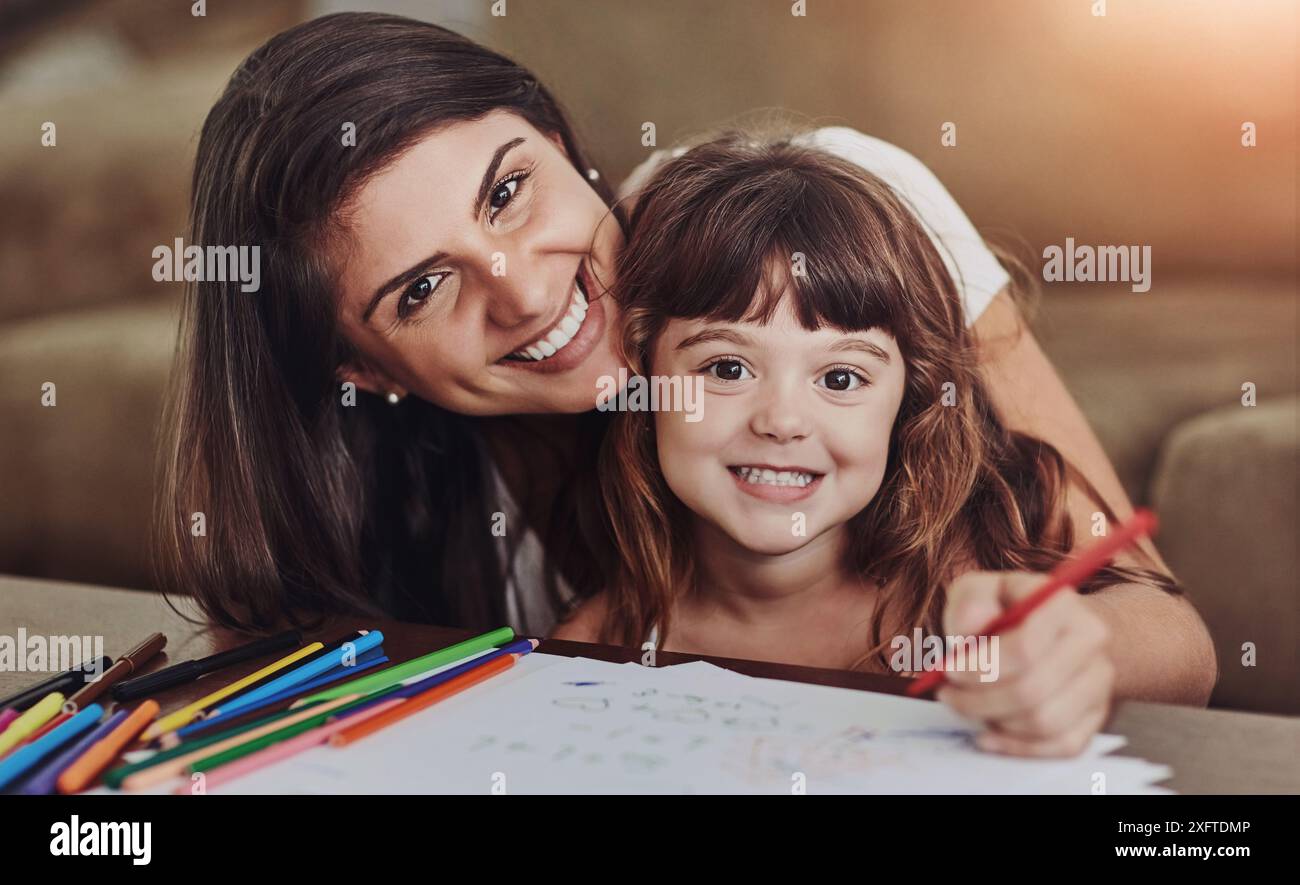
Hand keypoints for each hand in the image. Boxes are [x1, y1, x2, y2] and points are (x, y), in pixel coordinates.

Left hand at [935, 570, 1114, 756]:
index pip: (1024, 648)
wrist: (1055, 629)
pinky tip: (988, 734)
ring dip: (995, 721)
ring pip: (1045, 722)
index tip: (948, 670)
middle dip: (978, 699)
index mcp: (1062, 604)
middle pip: (1032, 690)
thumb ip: (970, 601)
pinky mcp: (1097, 716)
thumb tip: (969, 629)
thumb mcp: (980, 589)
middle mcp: (1091, 643)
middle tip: (948, 694)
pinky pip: (1061, 745)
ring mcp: (1099, 682)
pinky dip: (1018, 746)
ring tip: (967, 705)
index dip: (979, 666)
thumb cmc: (1009, 609)